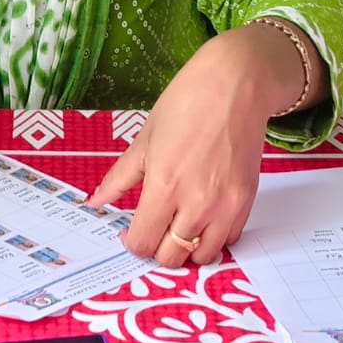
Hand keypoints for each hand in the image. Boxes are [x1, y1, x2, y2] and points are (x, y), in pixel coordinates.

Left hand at [89, 23, 297, 267]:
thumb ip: (121, 177)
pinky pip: (229, 239)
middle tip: (154, 229)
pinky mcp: (247, 200)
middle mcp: (197, 202)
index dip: (133, 242)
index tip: (131, 231)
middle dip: (157, 249)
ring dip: (187, 249)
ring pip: (203, 256)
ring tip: (179, 226)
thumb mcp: (144, 139)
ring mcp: (226, 205)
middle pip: (172, 257)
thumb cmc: (186, 103)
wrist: (235, 84)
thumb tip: (95, 201)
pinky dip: (213, 237)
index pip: (143, 241)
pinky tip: (203, 217)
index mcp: (165, 185)